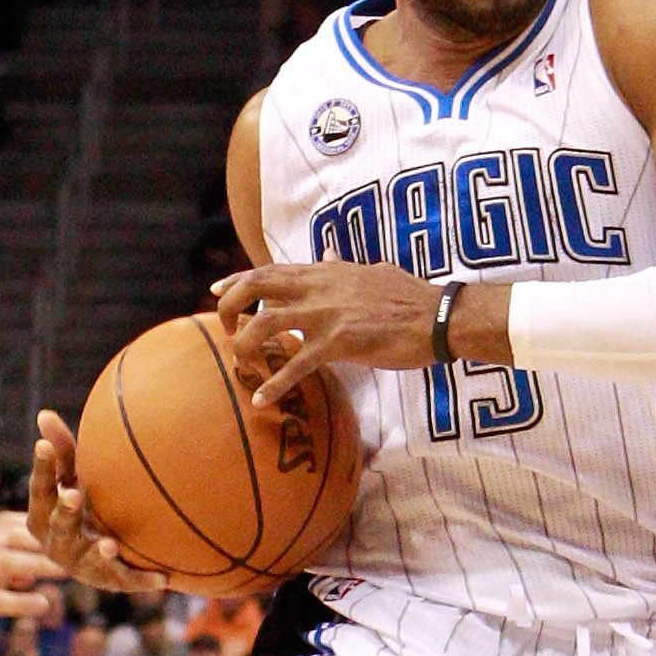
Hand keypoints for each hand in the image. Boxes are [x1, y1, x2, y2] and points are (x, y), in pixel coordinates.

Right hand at [0, 513, 65, 655]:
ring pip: (2, 561)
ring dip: (37, 564)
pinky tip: (43, 605)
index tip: (71, 531)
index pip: (7, 523)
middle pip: (7, 534)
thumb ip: (7, 570)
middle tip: (79, 548)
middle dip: (44, 539)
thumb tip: (41, 563)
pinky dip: (20, 602)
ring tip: (66, 572)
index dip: (39, 522)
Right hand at [28, 411, 170, 593]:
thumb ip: (62, 450)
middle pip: (59, 526)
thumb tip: (43, 413)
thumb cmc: (81, 506)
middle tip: (74, 496)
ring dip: (99, 552)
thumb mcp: (72, 478)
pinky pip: (126, 581)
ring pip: (88, 560)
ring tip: (110, 545)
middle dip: (65, 513)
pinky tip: (163, 577)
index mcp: (43, 516)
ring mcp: (83, 565)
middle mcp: (57, 543)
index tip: (43, 445)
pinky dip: (142, 580)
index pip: (40, 490)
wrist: (104, 553)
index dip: (42, 469)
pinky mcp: (110, 581)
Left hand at [213, 259, 436, 408]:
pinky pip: (297, 365)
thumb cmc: (410, 296)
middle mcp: (319, 288)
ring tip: (240, 365)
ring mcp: (327, 314)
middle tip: (227, 331)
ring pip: (267, 324)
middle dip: (231, 307)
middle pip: (256, 287)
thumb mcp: (371, 270)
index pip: (270, 269)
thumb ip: (342, 266)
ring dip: (246, 345)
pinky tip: (261, 402)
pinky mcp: (340, 343)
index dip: (238, 279)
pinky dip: (275, 385)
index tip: (217, 289)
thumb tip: (327, 253)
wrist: (438, 316)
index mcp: (325, 271)